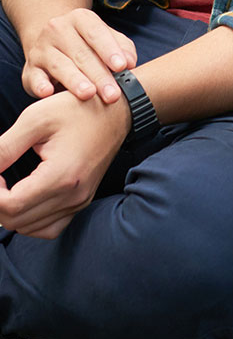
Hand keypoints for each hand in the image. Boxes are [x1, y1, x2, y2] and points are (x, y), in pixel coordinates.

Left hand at [0, 90, 129, 237]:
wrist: (115, 112)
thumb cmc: (76, 109)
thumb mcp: (35, 118)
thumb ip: (5, 147)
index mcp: (62, 176)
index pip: (11, 206)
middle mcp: (73, 197)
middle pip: (17, 221)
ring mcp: (79, 203)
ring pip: (29, 229)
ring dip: (10, 212)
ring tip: (4, 185)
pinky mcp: (81, 203)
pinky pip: (48, 228)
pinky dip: (28, 220)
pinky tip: (21, 198)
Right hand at [22, 9, 136, 104]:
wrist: (52, 41)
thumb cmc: (87, 43)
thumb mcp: (107, 38)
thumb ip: (122, 48)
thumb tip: (130, 63)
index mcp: (80, 18)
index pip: (95, 32)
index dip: (109, 49)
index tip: (122, 66)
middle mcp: (57, 29)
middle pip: (81, 53)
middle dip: (99, 75)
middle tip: (113, 94)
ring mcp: (41, 49)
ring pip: (59, 65)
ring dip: (74, 81)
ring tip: (88, 94)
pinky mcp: (30, 69)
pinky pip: (34, 77)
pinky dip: (40, 85)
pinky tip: (48, 93)